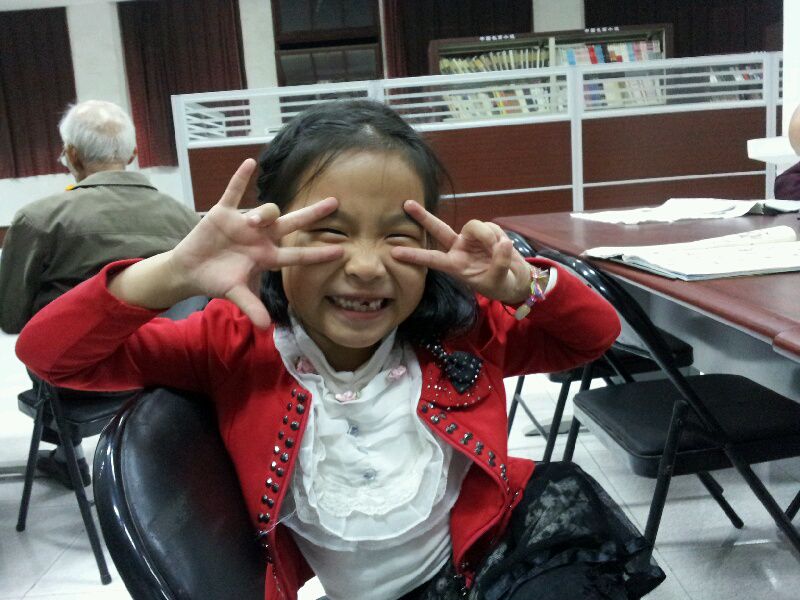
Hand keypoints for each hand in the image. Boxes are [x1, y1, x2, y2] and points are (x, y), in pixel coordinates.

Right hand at [168, 159, 342, 326]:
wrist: (191, 270)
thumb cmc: (217, 281)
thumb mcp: (235, 294)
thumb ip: (251, 307)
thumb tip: (265, 328)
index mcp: (267, 256)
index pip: (298, 255)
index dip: (318, 253)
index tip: (341, 251)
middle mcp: (261, 237)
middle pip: (293, 224)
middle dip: (313, 214)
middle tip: (335, 203)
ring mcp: (244, 223)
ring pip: (264, 211)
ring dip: (261, 215)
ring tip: (249, 225)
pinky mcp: (223, 213)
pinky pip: (233, 192)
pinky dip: (240, 179)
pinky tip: (249, 163)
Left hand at [391, 200, 530, 302]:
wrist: (516, 279)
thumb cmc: (501, 285)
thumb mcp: (497, 281)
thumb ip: (499, 263)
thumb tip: (502, 242)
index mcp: (455, 265)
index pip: (432, 259)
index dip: (415, 256)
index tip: (394, 253)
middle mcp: (459, 249)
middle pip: (439, 229)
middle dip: (423, 217)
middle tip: (406, 204)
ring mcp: (472, 239)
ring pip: (474, 226)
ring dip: (489, 238)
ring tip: (500, 251)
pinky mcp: (487, 232)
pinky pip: (492, 228)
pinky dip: (500, 237)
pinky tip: (504, 247)